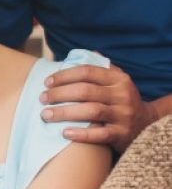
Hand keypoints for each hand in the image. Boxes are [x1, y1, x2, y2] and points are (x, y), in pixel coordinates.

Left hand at [40, 63, 156, 152]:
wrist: (146, 123)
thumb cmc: (120, 100)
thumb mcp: (115, 81)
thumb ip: (100, 68)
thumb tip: (79, 54)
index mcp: (119, 79)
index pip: (87, 72)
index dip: (64, 76)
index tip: (47, 82)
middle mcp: (123, 95)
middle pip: (85, 91)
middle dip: (59, 94)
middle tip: (42, 98)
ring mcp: (124, 115)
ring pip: (91, 111)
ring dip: (64, 112)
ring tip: (45, 114)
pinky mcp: (122, 134)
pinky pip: (100, 134)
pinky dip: (81, 134)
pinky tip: (64, 132)